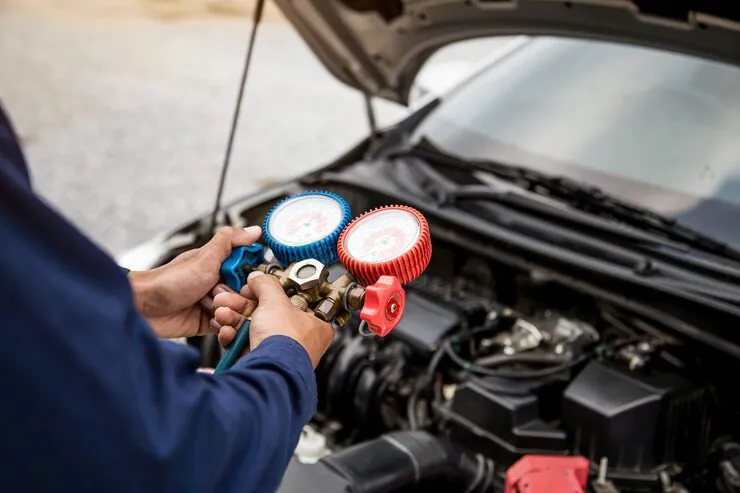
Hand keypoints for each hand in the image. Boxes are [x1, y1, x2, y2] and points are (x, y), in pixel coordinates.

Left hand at [128, 226, 260, 338]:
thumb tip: (254, 230)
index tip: (243, 280)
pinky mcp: (207, 322)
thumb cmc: (169, 281)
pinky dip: (222, 325)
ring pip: (237, 310)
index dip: (250, 277)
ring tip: (211, 309)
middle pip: (245, 293)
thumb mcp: (204, 258)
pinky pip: (226, 326)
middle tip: (218, 294)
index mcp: (219, 264)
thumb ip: (230, 241)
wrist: (144, 309)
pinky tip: (212, 320)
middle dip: (235, 297)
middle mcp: (217, 282)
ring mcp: (212, 303)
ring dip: (227, 311)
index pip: (249, 270)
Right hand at [212, 271, 334, 367]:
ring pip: (253, 329)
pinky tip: (226, 332)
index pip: (291, 301)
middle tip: (228, 299)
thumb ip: (265, 285)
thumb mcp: (275, 302)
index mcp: (314, 324)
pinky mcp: (261, 363)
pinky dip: (233, 337)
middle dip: (241, 305)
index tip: (254, 286)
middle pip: (267, 314)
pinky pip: (246, 345)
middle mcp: (299, 340)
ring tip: (223, 313)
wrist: (269, 373)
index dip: (270, 292)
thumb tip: (258, 278)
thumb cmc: (285, 343)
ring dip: (233, 319)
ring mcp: (279, 353)